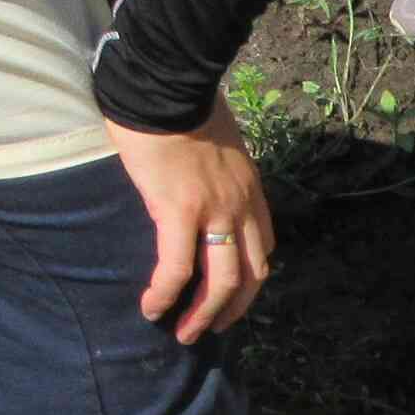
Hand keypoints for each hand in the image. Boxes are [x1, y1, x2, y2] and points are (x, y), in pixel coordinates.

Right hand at [105, 98, 274, 341]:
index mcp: (250, 190)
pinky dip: (165, 294)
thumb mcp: (220, 141)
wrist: (167, 81)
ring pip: (220, 282)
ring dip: (203, 315)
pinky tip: (151, 308)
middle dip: (232, 308)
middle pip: (250, 274)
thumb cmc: (183, 102)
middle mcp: (241, 206)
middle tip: (209, 328)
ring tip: (184, 333)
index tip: (232, 296)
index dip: (250, 279)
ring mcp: (214, 211)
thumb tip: (195, 178)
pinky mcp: (178, 210)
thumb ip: (217, 169)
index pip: (263, 247)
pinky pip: (176, 267)